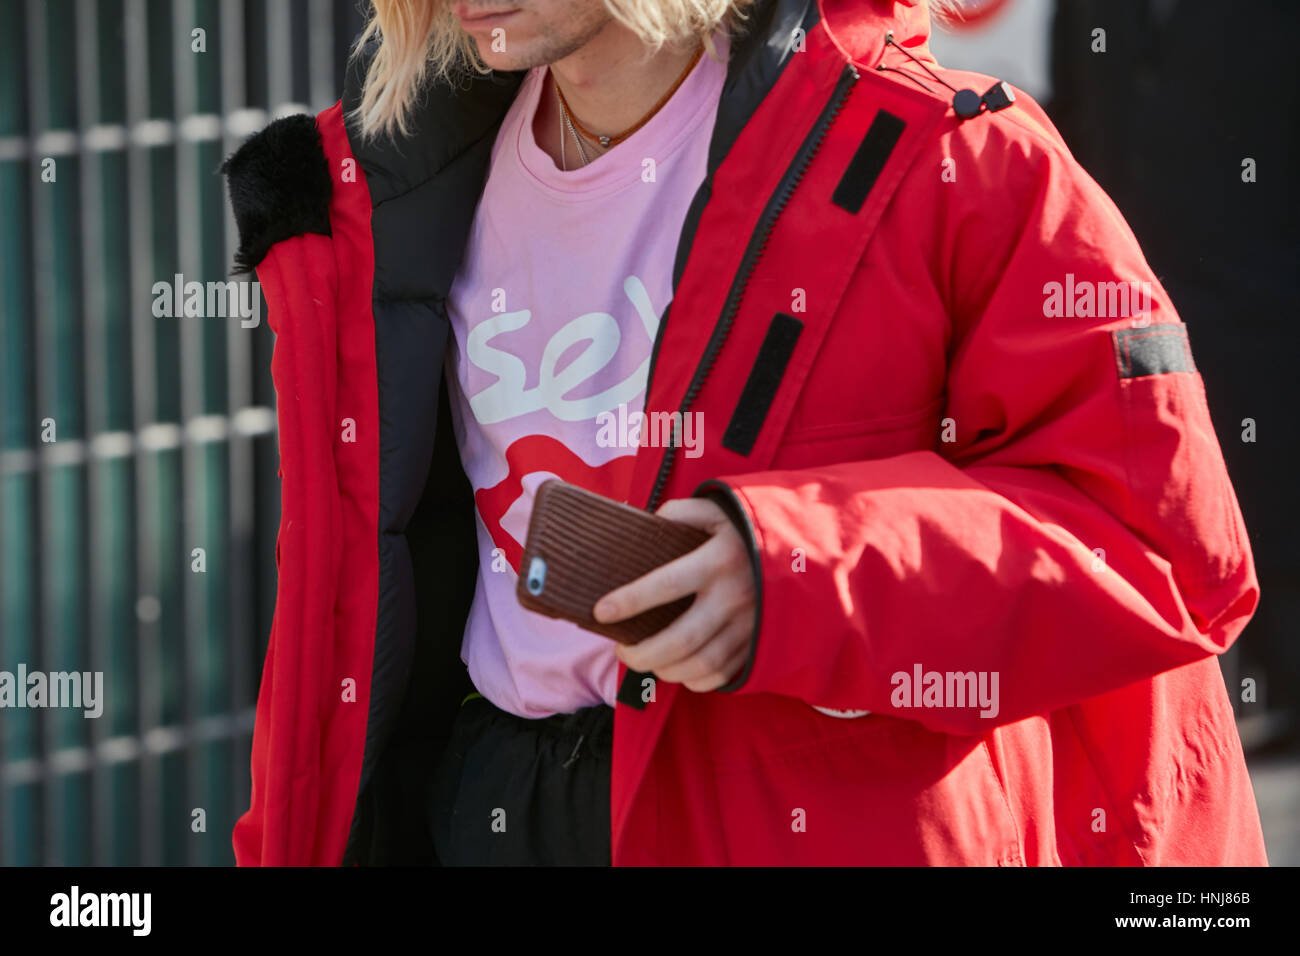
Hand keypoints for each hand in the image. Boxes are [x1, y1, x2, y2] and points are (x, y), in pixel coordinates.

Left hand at [592, 497, 755, 692]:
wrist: (807, 551)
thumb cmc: (750, 530)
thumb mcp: (720, 510)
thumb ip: (682, 512)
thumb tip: (649, 524)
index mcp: (720, 560)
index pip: (666, 585)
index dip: (630, 601)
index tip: (601, 611)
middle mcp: (735, 597)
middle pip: (681, 640)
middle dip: (642, 654)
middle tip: (620, 649)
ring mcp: (750, 626)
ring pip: (700, 664)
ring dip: (664, 669)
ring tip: (645, 660)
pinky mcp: (758, 645)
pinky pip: (721, 675)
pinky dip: (694, 680)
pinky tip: (677, 669)